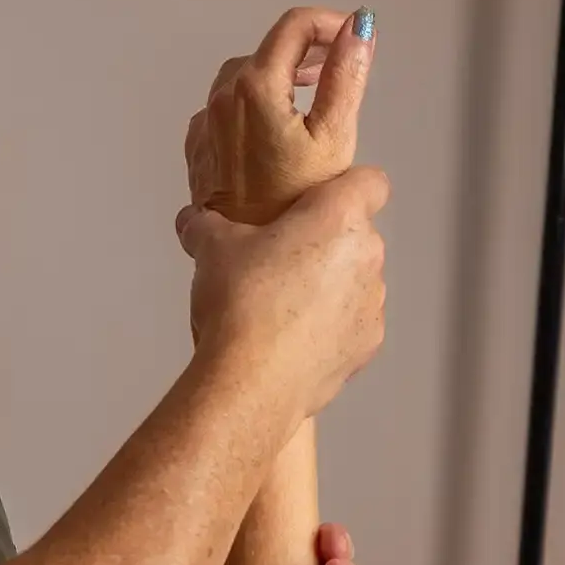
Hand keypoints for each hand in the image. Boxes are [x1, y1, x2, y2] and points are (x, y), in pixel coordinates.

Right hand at [174, 160, 388, 417]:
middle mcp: (368, 256)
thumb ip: (206, 225)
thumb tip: (191, 221)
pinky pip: (353, 325)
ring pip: (357, 282)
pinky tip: (294, 342)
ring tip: (283, 308)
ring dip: (331, 288)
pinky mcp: (367, 346)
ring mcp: (373, 304)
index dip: (347, 188)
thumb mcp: (212, 249)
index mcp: (339, 217)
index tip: (315, 205)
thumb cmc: (240, 302)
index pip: (371, 182)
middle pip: (358, 236)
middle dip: (326, 243)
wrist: (251, 382)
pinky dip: (331, 329)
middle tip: (281, 260)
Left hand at [185, 5, 374, 226]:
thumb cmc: (297, 200)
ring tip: (311, 94)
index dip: (329, 22)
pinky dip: (253, 103)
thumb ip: (346, 74)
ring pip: (242, 78)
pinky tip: (275, 127)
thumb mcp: (334, 134)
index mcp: (254, 86)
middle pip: (266, 50)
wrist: (250, 253)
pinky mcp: (200, 151)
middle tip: (338, 67)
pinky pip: (225, 109)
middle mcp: (221, 99)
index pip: (293, 25)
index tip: (353, 38)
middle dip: (305, 50)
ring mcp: (205, 125)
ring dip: (278, 76)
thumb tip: (359, 27)